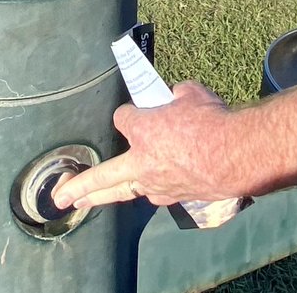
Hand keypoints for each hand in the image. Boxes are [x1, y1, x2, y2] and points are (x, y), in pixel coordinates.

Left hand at [51, 81, 240, 208]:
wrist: (237, 155)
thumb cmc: (212, 120)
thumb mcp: (190, 94)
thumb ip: (174, 97)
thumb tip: (174, 98)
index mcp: (143, 130)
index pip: (122, 119)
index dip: (130, 114)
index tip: (137, 111)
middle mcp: (143, 162)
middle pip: (103, 175)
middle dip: (79, 186)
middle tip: (59, 197)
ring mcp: (158, 184)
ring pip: (125, 192)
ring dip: (106, 195)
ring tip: (84, 202)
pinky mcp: (174, 197)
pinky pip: (156, 192)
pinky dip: (150, 189)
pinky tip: (148, 189)